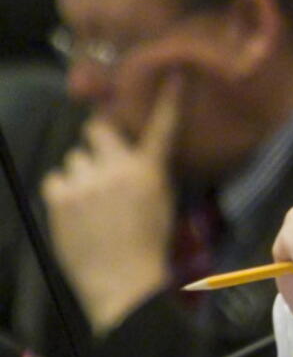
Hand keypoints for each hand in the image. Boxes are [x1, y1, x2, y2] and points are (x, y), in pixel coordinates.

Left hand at [41, 75, 180, 334]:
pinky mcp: (60, 196)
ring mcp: (86, 181)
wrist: (124, 283)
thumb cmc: (149, 249)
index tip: (173, 73)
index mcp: (150, 172)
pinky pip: (56, 180)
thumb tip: (129, 159)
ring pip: (74, 159)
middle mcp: (118, 169)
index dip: (168, 100)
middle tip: (101, 163)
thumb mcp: (161, 206)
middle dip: (97, 142)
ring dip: (80, 174)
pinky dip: (63, 193)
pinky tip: (76, 212)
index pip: (162, 128)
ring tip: (90, 202)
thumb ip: (145, 176)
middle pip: (97, 131)